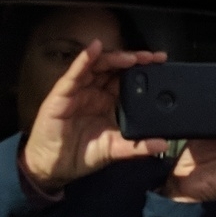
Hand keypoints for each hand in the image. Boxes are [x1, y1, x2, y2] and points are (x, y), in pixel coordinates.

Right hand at [21, 40, 168, 191]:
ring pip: (97, 66)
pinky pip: (74, 73)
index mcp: (108, 101)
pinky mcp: (62, 93)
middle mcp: (94, 91)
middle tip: (152, 57)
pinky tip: (94, 49)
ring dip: (114, 58)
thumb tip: (162, 145)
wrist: (53, 167)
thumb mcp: (114, 150)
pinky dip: (84, 59)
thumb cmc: (81, 154)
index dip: (143, 70)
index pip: (127, 78)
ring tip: (132, 57)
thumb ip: (137, 146)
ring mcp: (78, 90)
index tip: (161, 63)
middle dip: (134, 60)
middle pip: (115, 68)